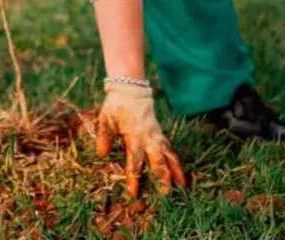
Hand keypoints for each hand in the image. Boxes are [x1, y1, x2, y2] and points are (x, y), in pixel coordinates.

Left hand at [96, 81, 186, 196]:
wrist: (131, 90)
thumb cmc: (116, 106)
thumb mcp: (106, 119)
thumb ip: (104, 137)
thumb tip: (102, 154)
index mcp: (134, 136)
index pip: (135, 161)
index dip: (134, 178)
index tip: (134, 193)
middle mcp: (148, 138)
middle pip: (158, 161)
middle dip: (162, 179)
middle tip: (165, 195)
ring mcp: (156, 136)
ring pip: (169, 156)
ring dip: (175, 171)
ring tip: (182, 186)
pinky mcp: (160, 133)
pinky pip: (170, 149)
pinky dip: (175, 161)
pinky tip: (179, 171)